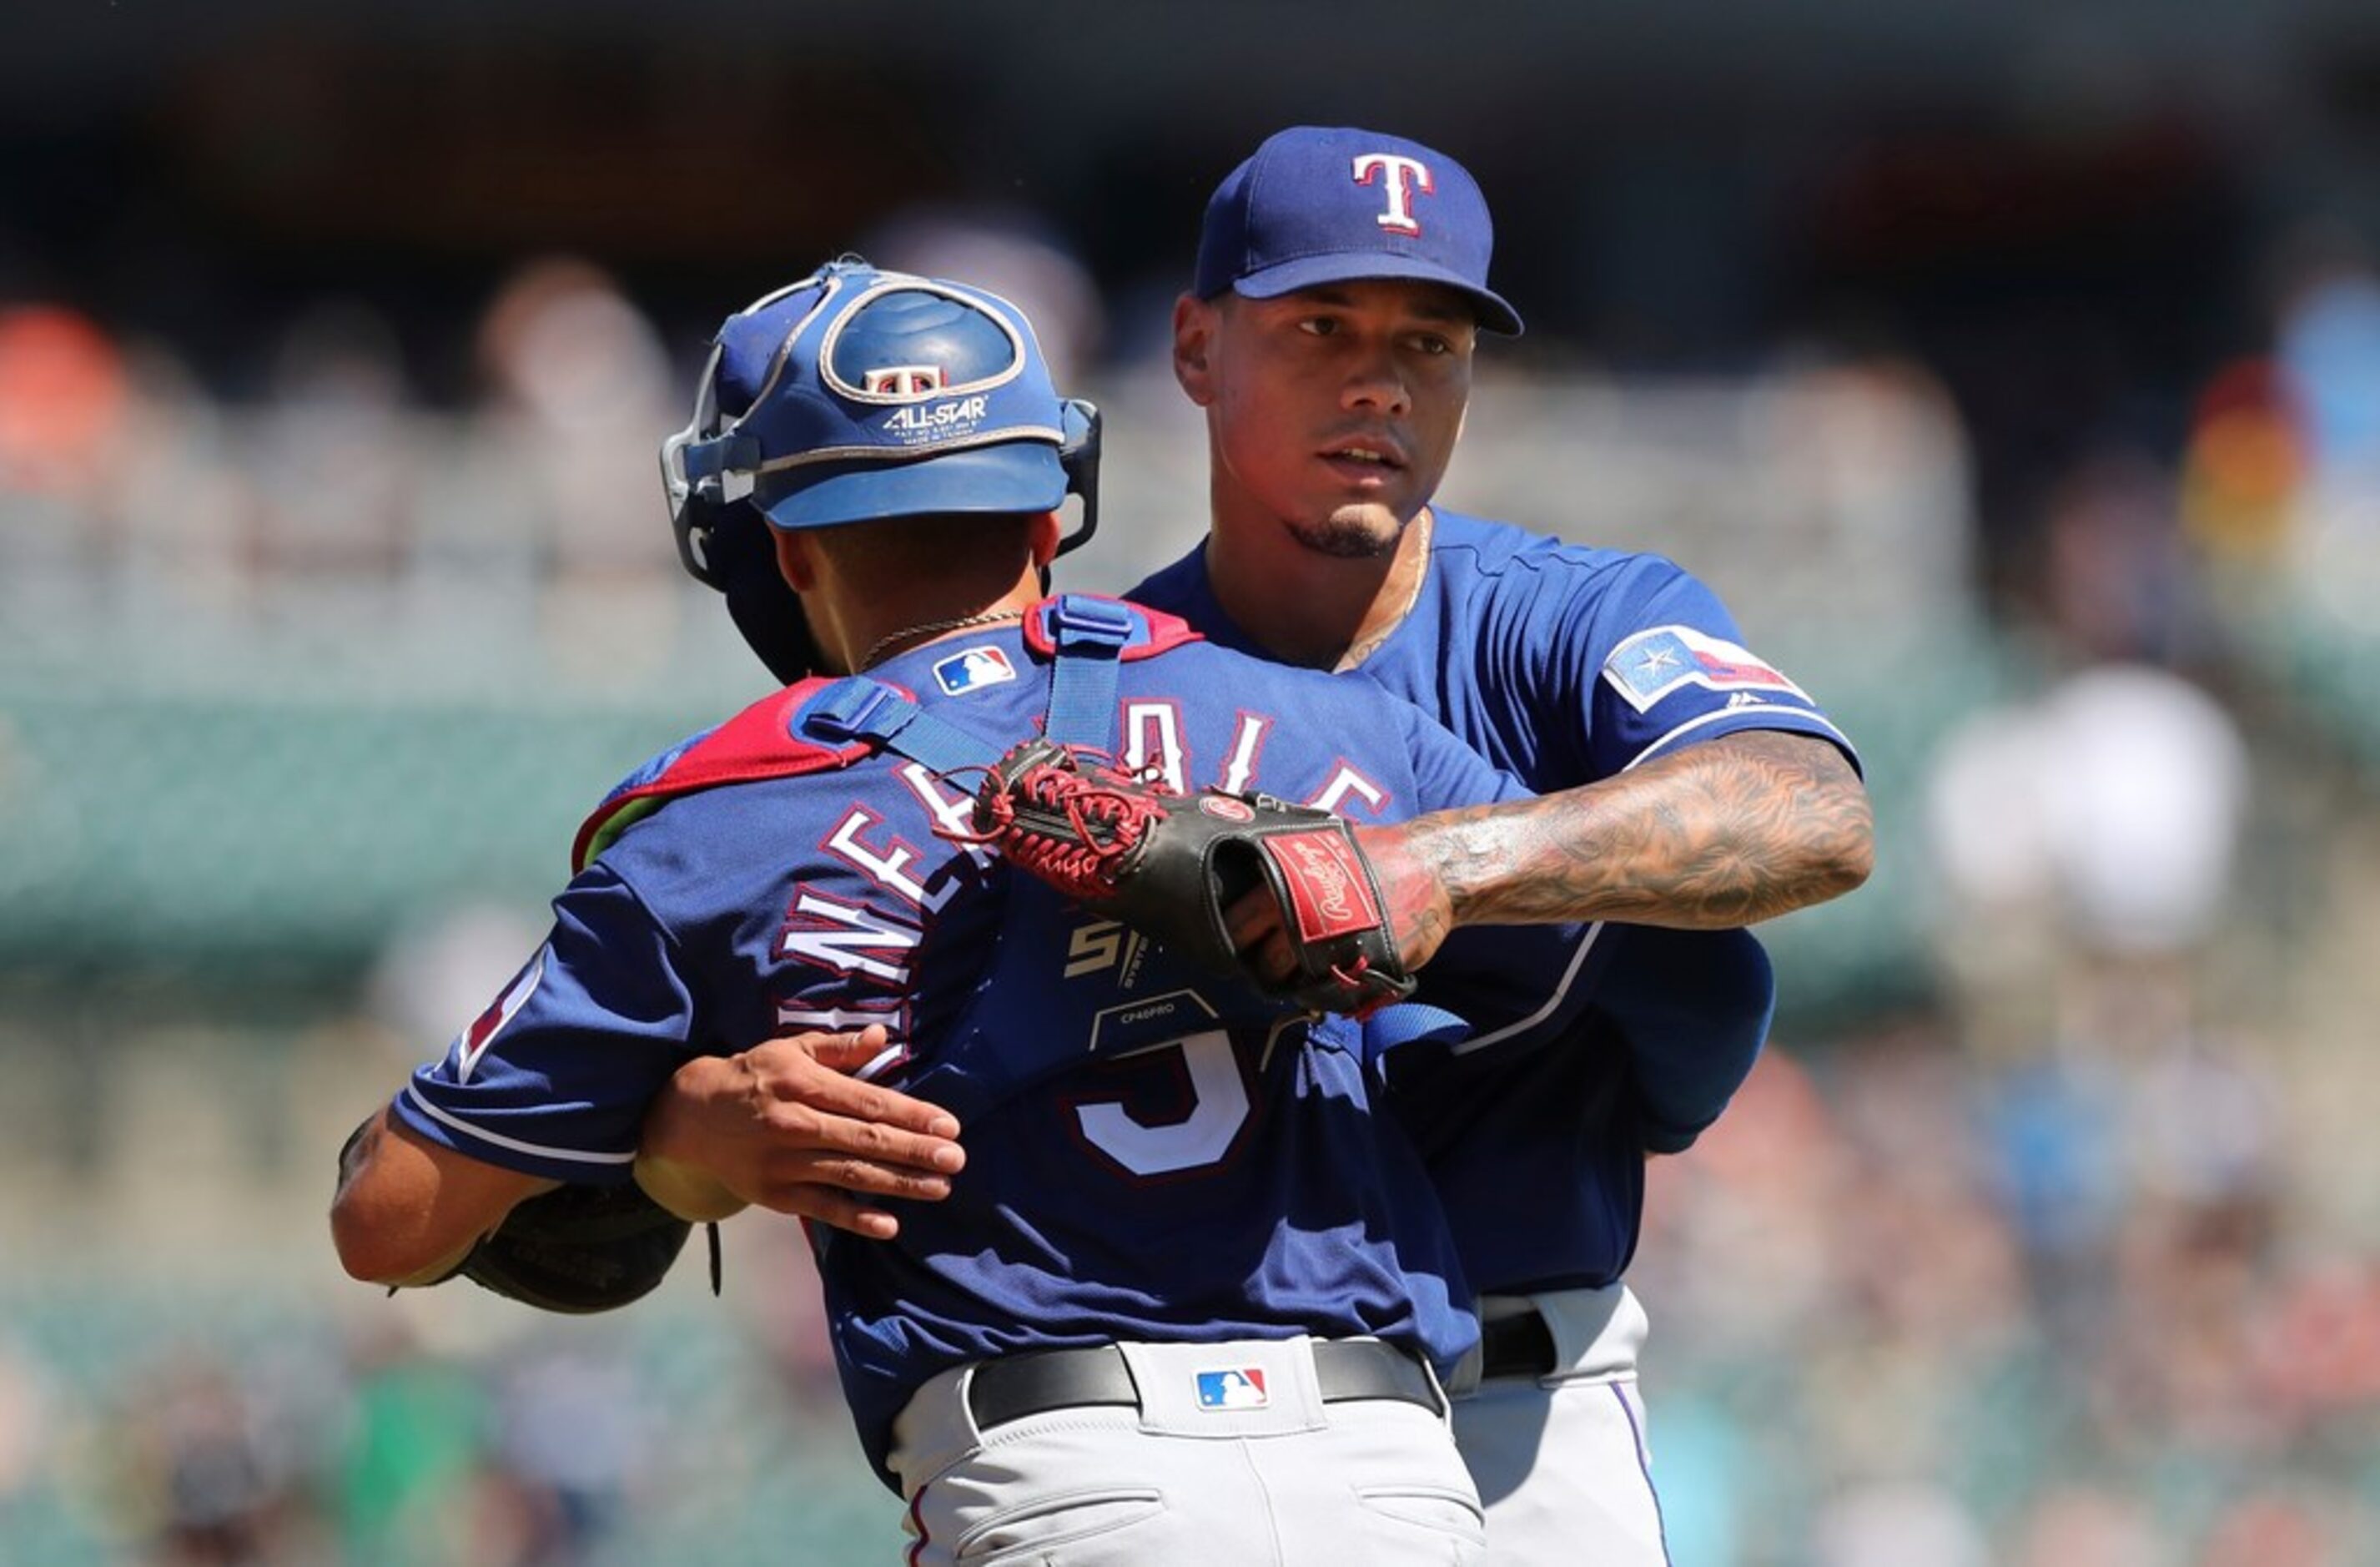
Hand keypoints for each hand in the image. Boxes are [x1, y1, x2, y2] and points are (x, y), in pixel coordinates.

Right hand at [636, 1028, 965, 1238]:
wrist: (691, 1115)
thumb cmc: (753, 1076)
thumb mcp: (789, 1049)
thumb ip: (838, 1047)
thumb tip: (882, 1036)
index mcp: (802, 1084)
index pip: (866, 1102)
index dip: (910, 1115)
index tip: (948, 1126)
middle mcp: (794, 1124)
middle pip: (864, 1141)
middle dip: (915, 1151)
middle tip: (956, 1159)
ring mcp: (783, 1164)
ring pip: (848, 1175)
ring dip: (898, 1184)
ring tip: (940, 1188)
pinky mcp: (773, 1195)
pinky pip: (820, 1208)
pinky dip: (854, 1218)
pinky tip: (889, 1224)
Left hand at [1224, 823, 1453, 984]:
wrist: (1429, 867)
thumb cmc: (1371, 853)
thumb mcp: (1316, 842)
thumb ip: (1280, 862)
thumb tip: (1245, 866)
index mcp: (1283, 882)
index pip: (1236, 925)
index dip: (1235, 938)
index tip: (1241, 941)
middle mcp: (1302, 915)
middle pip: (1262, 962)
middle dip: (1263, 967)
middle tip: (1271, 964)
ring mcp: (1332, 945)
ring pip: (1293, 983)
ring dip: (1293, 982)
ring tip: (1301, 971)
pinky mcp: (1361, 968)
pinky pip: (1330, 993)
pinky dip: (1326, 991)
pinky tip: (1329, 977)